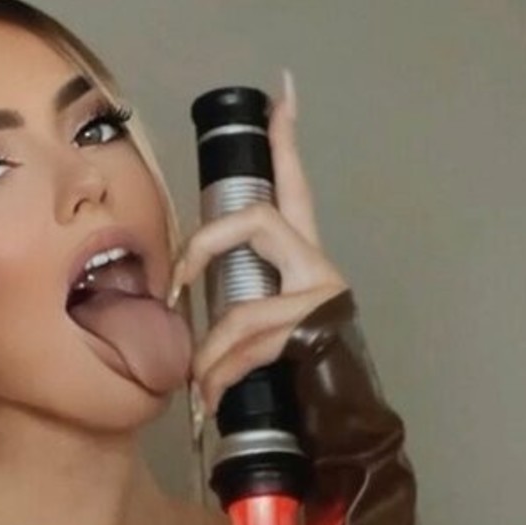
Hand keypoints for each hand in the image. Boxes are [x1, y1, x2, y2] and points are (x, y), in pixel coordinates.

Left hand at [167, 74, 348, 416]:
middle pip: (257, 219)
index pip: (296, 188)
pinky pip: (249, 343)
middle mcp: (320, 269)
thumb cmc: (305, 382)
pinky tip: (213, 396)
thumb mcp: (262, 332)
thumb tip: (187, 312)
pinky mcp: (316, 332)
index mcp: (305, 261)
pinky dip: (220, 373)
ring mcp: (322, 299)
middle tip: (176, 283)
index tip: (282, 94)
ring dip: (209, 352)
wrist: (348, 430)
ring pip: (244, 305)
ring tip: (199, 384)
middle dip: (203, 245)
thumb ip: (238, 308)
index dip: (286, 142)